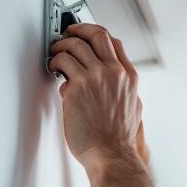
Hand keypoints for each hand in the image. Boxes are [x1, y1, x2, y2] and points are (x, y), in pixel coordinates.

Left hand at [49, 24, 148, 170]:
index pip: (113, 42)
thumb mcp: (133, 108)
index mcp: (128, 77)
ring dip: (61, 47)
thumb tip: (109, 85)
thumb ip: (121, 90)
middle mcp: (113, 73)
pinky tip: (54, 70)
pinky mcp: (77, 88)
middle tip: (67, 36)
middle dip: (77, 31)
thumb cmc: (118, 140)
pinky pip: (62, 65)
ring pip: (74, 46)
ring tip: (55, 56)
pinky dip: (55, 63)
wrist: (111, 156)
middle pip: (95, 35)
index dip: (96, 33)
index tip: (85, 34)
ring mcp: (95, 78)